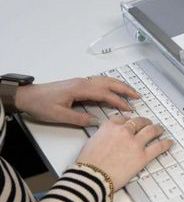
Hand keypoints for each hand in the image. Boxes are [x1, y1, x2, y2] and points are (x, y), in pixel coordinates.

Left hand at [15, 76, 139, 125]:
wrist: (28, 96)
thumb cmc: (42, 105)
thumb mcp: (60, 116)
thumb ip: (80, 118)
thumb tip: (96, 120)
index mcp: (81, 89)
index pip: (106, 95)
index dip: (119, 102)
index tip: (129, 109)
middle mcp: (83, 82)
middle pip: (110, 83)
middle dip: (125, 89)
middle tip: (138, 96)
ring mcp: (82, 81)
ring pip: (106, 80)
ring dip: (120, 85)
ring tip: (131, 92)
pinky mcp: (79, 84)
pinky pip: (100, 82)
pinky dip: (112, 84)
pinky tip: (115, 89)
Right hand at [76, 115, 172, 189]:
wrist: (91, 177)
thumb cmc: (88, 164)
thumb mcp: (92, 142)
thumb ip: (104, 136)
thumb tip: (109, 139)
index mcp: (110, 126)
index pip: (123, 119)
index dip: (129, 120)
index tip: (131, 122)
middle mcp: (124, 131)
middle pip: (139, 122)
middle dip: (145, 122)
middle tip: (148, 124)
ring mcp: (135, 143)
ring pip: (151, 131)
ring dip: (157, 129)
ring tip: (160, 130)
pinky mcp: (142, 156)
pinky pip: (158, 147)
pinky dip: (166, 144)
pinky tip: (169, 142)